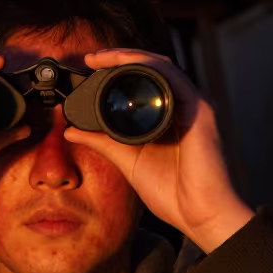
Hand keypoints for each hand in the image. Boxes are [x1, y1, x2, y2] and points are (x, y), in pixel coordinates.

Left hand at [63, 49, 254, 253]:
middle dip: (120, 57)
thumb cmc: (174, 195)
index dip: (116, 70)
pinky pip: (173, 76)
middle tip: (91, 57)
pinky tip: (127, 64)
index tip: (88, 68)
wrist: (202, 216)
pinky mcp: (200, 109)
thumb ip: (103, 143)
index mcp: (167, 116)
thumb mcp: (128, 162)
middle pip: (151, 68)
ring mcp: (193, 105)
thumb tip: (70, 130)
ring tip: (102, 57)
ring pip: (161, 65)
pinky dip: (148, 66)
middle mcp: (181, 106)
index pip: (142, 82)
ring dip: (130, 56)